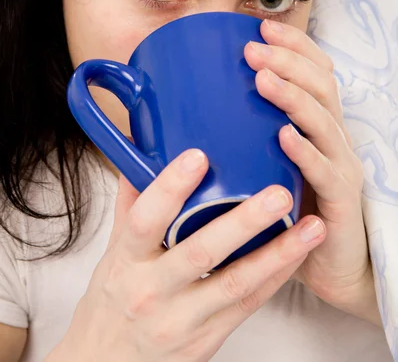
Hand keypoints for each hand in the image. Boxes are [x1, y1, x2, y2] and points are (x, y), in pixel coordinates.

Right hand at [46, 148, 324, 361]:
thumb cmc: (112, 302)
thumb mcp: (113, 254)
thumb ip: (132, 204)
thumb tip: (139, 153)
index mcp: (125, 261)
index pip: (144, 220)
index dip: (169, 188)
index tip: (198, 156)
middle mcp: (152, 291)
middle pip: (200, 253)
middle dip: (242, 223)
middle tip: (278, 194)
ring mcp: (182, 319)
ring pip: (236, 282)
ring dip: (278, 253)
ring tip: (311, 225)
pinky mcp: (207, 338)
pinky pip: (248, 304)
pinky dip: (276, 277)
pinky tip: (299, 253)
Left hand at [244, 18, 380, 324]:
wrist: (329, 263)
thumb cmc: (288, 206)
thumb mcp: (266, 164)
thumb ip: (238, 139)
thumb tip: (173, 118)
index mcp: (317, 124)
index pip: (316, 72)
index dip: (294, 46)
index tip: (260, 28)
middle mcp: (334, 138)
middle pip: (321, 87)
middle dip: (287, 62)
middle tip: (252, 50)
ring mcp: (341, 167)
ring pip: (324, 122)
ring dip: (293, 97)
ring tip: (263, 79)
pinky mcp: (340, 201)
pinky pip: (325, 172)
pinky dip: (305, 151)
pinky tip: (284, 136)